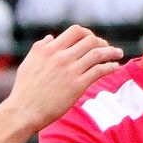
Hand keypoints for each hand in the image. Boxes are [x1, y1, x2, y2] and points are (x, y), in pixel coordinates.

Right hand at [5, 25, 122, 130]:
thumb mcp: (29, 62)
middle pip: (90, 40)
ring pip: (98, 54)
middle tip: (107, 47)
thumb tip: (51, 37)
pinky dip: (110, 66)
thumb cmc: (25, 89)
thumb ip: (40, 48)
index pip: (75, 31)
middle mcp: (61, 56)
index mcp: (49, 49)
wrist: (24, 111)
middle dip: (101, 42)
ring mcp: (70, 70)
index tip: (92, 39)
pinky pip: (99, 71)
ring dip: (111, 52)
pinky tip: (115, 67)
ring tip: (118, 53)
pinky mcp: (78, 85)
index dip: (87, 33)